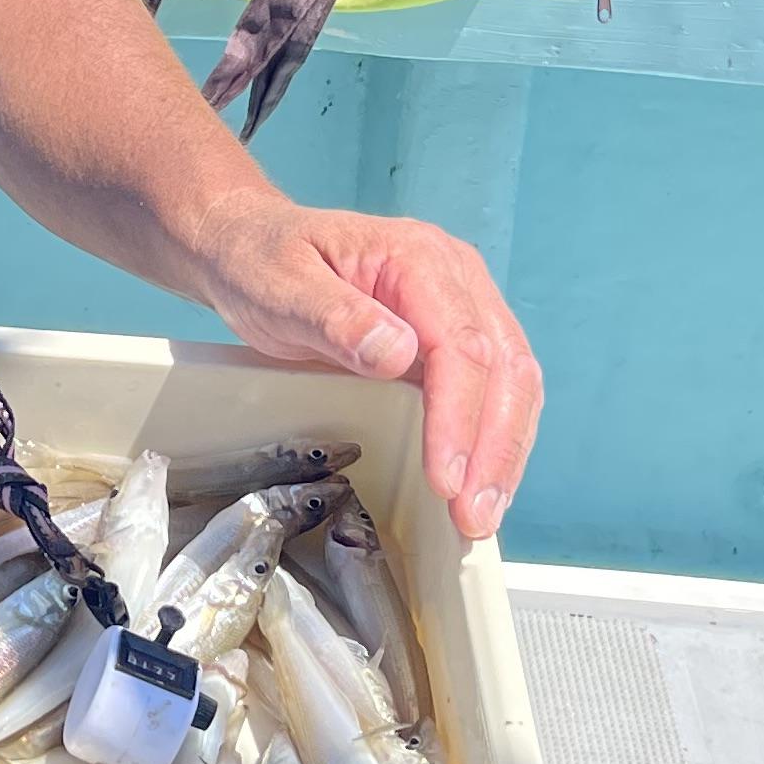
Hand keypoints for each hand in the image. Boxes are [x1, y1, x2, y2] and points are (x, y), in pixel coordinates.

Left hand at [183, 193, 539, 541]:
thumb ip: (334, 316)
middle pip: (503, 367)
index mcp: (418, 258)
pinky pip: (492, 390)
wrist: (251, 247)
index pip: (460, 344)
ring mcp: (462, 307)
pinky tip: (479, 485)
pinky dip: (493, 441)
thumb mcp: (279, 286)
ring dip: (504, 453)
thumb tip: (398, 352)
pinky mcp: (454, 338)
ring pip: (512, 383)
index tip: (445, 476)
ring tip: (481, 515)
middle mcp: (455, 278)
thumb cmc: (262, 263)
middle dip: (494, 448)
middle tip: (474, 516)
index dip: (458, 416)